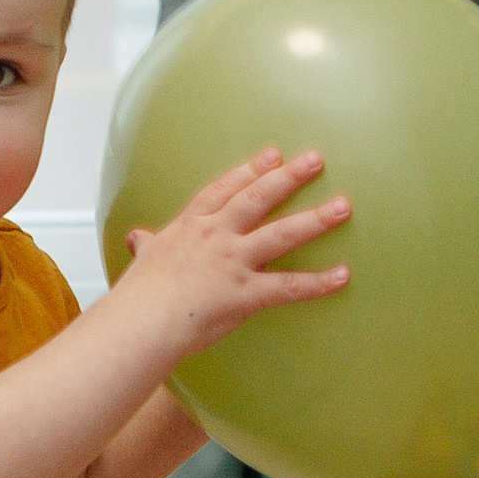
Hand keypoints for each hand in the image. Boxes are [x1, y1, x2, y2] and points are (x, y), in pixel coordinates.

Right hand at [115, 146, 349, 356]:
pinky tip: (342, 275)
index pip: (224, 190)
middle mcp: (215, 236)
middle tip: (315, 160)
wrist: (139, 322)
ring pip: (280, 234)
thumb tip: (136, 237)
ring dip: (315, 219)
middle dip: (288, 178)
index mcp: (191, 226)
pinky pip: (287, 286)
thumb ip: (146, 245)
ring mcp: (231, 263)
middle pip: (257, 199)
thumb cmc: (139, 295)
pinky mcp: (244, 294)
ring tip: (342, 206)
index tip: (272, 155)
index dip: (249, 171)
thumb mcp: (143, 259)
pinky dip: (317, 283)